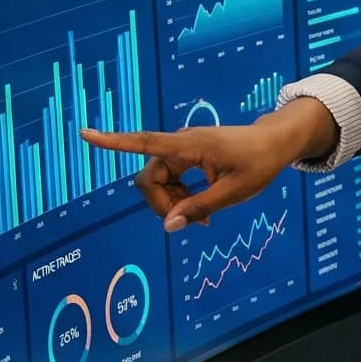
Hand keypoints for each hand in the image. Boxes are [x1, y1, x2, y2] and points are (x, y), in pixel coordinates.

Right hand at [81, 100, 331, 231]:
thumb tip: (169, 226)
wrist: (275, 143)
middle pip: (149, 179)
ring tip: (202, 218)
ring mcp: (182, 151)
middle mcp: (180, 144)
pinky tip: (199, 211)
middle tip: (190, 223)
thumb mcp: (234, 192)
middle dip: (162, 204)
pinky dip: (180, 198)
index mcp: (190, 146)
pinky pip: (170, 181)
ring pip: (158, 183)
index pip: (144, 143)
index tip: (85, 135)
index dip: (113, 142)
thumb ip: (200, 208)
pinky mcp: (187, 157)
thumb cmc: (258, 164)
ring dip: (173, 204)